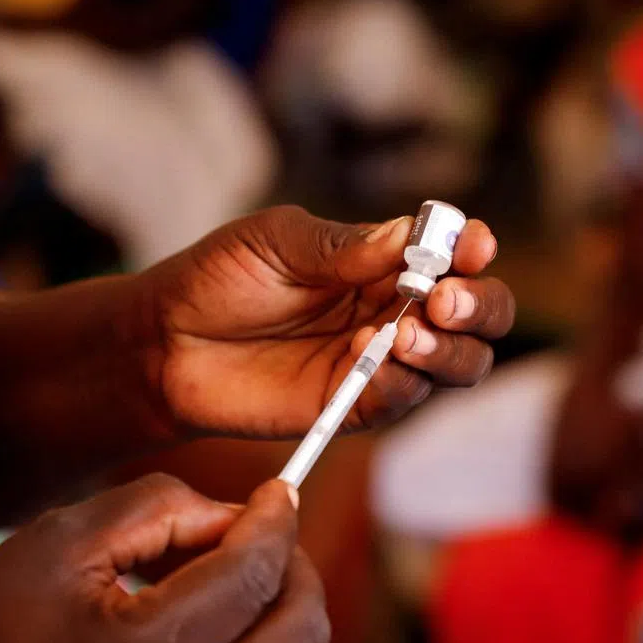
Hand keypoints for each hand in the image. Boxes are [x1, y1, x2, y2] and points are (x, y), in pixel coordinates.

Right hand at [0, 475, 330, 642]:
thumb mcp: (61, 541)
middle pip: (299, 630)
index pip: (252, 574)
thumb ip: (160, 506)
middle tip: (266, 534)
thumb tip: (237, 514)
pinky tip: (225, 624)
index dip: (275, 521)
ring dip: (283, 611)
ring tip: (235, 579)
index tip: (279, 492)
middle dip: (292, 566)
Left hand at [143, 205, 514, 437]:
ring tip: (406, 333)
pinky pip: (403, 398)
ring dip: (449, 350)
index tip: (471, 246)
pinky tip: (370, 354)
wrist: (163, 343)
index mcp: (385, 261)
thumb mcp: (277, 242)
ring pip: (457, 364)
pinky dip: (402, 380)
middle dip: (479, 306)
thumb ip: (344, 246)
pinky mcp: (354, 406)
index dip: (473, 250)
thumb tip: (413, 235)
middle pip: (478, 316)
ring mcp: (379, 361)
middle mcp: (395, 310)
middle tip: (445, 300)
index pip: (454, 256)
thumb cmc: (219, 278)